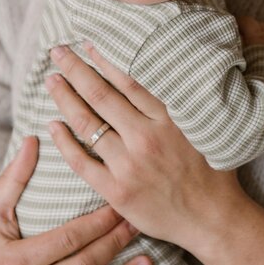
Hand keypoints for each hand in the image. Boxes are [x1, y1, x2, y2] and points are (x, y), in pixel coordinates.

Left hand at [45, 45, 263, 264]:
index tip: (86, 44)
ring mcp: (128, 165)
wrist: (212, 219)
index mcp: (168, 120)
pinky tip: (53, 124)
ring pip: (87, 124)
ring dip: (65, 98)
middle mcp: (146, 138)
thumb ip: (179, 105)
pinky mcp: (116, 190)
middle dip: (75, 70)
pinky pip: (81, 161)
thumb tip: (162, 74)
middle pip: (100, 96)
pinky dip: (64, 141)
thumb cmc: (213, 172)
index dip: (103, 60)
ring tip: (51, 81)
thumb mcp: (203, 129)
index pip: (127, 81)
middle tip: (57, 52)